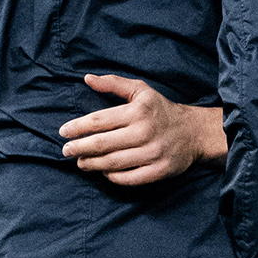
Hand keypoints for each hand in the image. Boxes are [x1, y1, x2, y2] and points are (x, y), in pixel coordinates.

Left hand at [61, 74, 224, 184]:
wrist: (194, 132)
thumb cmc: (161, 109)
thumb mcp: (141, 90)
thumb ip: (113, 83)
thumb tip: (87, 78)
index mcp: (137, 111)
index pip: (98, 121)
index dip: (77, 128)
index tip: (63, 132)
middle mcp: (144, 132)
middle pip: (101, 144)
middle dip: (79, 149)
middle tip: (66, 151)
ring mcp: (152, 153)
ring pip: (112, 163)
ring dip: (91, 164)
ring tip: (81, 162)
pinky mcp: (159, 170)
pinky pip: (128, 178)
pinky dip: (112, 177)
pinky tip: (103, 172)